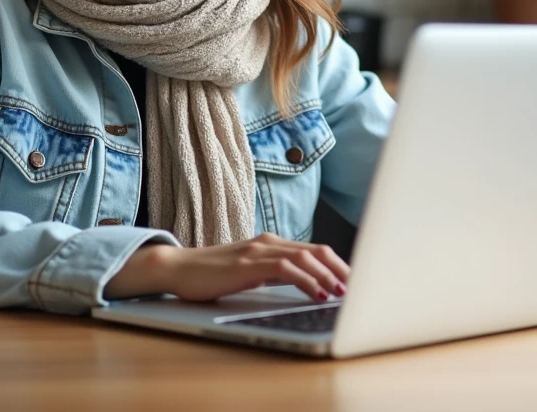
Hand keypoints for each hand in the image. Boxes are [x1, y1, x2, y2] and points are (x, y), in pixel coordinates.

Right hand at [104, 233, 349, 302]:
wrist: (178, 269)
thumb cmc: (212, 274)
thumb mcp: (250, 273)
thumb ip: (274, 274)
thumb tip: (305, 286)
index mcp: (270, 243)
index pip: (313, 249)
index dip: (337, 264)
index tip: (353, 280)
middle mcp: (268, 242)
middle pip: (316, 250)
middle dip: (341, 268)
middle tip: (358, 287)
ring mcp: (258, 251)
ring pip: (305, 257)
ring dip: (328, 275)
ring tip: (343, 292)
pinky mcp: (248, 264)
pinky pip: (286, 269)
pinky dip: (307, 280)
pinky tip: (318, 292)